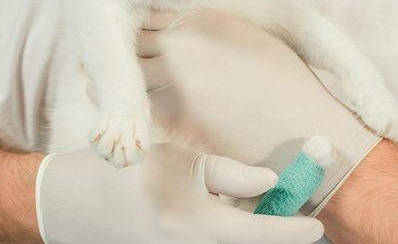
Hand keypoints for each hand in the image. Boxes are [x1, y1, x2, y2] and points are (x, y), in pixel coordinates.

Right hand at [36, 144, 323, 243]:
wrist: (80, 206)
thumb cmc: (129, 174)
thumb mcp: (179, 162)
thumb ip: (227, 174)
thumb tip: (270, 179)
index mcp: (192, 223)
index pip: (256, 233)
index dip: (291, 232)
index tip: (316, 226)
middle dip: (275, 235)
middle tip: (293, 218)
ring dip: (252, 233)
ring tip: (259, 210)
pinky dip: (231, 235)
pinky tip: (231, 217)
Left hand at [138, 9, 379, 214]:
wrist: (301, 129)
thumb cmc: (285, 82)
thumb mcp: (249, 37)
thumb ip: (209, 25)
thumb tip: (183, 24)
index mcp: (203, 21)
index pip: (148, 12)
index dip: (138, 23)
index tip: (135, 32)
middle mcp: (184, 46)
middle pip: (132, 39)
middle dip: (124, 46)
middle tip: (115, 56)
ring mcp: (176, 82)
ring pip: (128, 72)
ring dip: (123, 75)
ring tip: (118, 80)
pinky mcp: (175, 118)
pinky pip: (138, 104)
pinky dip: (132, 103)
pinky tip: (130, 105)